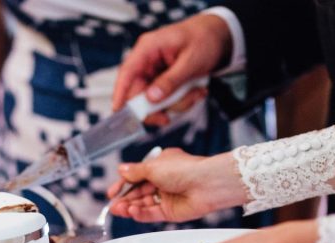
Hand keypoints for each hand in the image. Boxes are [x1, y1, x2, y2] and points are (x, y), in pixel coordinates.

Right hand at [109, 149, 244, 222]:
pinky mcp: (171, 212)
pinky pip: (152, 214)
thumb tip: (121, 170)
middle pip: (138, 192)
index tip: (112, 193)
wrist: (207, 184)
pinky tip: (132, 213)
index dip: (123, 185)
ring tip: (119, 210)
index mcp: (160, 165)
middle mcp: (163, 181)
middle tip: (113, 206)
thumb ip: (135, 172)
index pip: (136, 176)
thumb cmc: (185, 169)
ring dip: (131, 207)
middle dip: (125, 199)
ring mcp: (167, 197)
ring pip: (144, 204)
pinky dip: (141, 214)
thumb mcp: (153, 166)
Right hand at [112, 13, 231, 125]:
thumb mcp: (191, 61)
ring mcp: (153, 73)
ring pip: (154, 102)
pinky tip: (196, 91)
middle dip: (160, 106)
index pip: (127, 72)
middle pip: (138, 94)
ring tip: (197, 92)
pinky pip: (165, 101)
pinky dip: (181, 101)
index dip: (120, 92)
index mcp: (148, 48)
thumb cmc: (204, 40)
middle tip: (173, 114)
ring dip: (177, 103)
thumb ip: (171, 81)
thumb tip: (151, 98)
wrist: (217, 36)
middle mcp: (147, 61)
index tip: (118, 110)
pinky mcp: (161, 83)